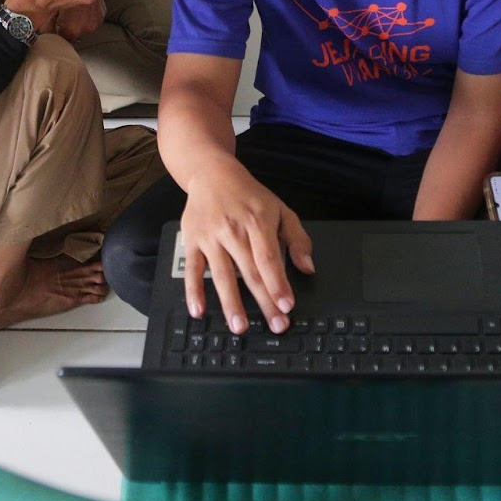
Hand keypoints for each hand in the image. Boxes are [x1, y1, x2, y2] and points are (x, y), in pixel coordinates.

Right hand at [179, 160, 313, 333]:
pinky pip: (192, 269)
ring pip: (221, 275)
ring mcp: (211, 237)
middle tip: (275, 325)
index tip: (287, 306)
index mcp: (257, 222)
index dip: (278, 284)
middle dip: (264, 302)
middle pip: (250, 272)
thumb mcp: (280, 209)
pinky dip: (193, 291)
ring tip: (240, 326)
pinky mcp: (192, 241)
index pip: (269, 259)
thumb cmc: (249, 196)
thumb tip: (308, 267)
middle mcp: (233, 230)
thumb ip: (297, 238)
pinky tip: (198, 310)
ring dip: (231, 303)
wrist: (212, 174)